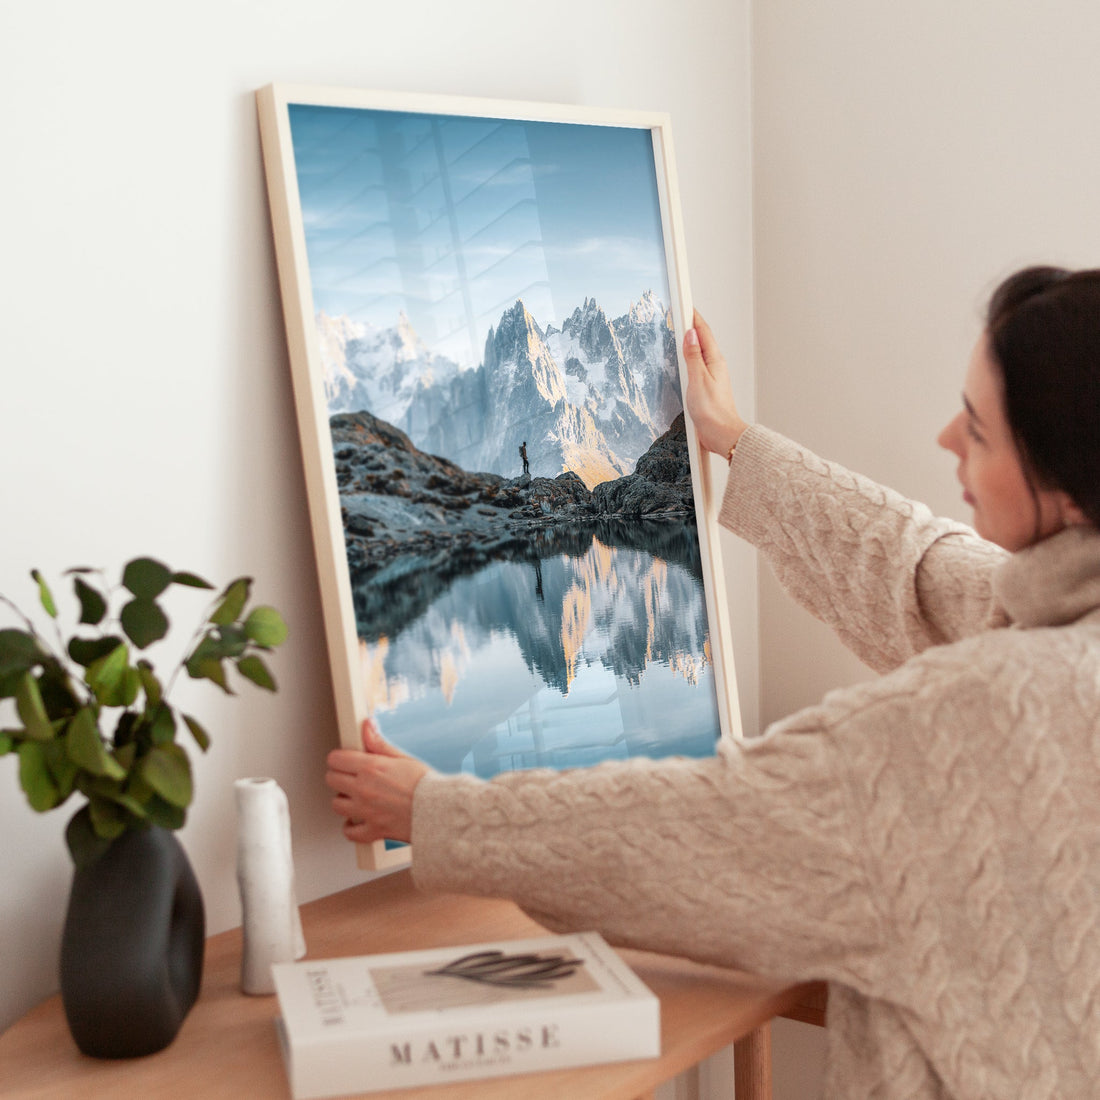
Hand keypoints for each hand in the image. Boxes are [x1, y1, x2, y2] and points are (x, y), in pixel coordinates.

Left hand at [325, 719, 429, 844]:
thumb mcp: (402, 758)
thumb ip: (379, 743)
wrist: (440, 811)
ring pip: (336, 805)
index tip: (345, 760)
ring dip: (344, 800)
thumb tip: (367, 726)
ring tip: (355, 797)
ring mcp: (366, 811)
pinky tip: (357, 820)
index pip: (336, 759)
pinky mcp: (372, 829)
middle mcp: (364, 789)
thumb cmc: (426, 785)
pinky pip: (349, 832)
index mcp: (371, 768)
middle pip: (331, 780)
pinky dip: (351, 827)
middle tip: (350, 777)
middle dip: (339, 776)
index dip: (339, 758)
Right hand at [683, 310, 748, 456]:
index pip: (703, 332)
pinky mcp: (706, 387)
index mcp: (714, 361)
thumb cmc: (713, 411)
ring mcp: (711, 376)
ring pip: (700, 352)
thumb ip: (693, 356)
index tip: (684, 304)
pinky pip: (697, 365)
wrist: (722, 434)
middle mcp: (715, 366)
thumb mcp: (698, 380)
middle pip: (702, 339)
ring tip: (680, 329)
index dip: (693, 317)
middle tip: (680, 312)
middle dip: (691, 324)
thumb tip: (690, 334)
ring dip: (690, 340)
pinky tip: (683, 359)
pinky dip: (689, 357)